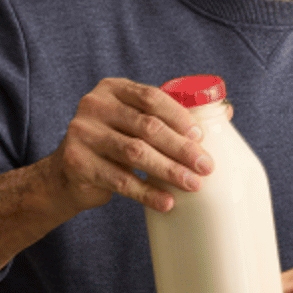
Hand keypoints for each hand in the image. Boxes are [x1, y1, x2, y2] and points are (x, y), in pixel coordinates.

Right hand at [0, 78, 211, 283]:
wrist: (65, 175)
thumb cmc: (112, 145)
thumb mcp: (134, 123)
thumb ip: (171, 115)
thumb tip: (226, 111)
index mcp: (111, 89)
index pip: (150, 97)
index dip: (179, 116)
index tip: (202, 136)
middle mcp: (93, 106)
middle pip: (147, 126)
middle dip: (181, 147)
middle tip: (206, 166)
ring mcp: (82, 134)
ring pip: (135, 153)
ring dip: (169, 171)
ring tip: (193, 185)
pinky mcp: (77, 163)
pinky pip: (120, 180)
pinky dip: (147, 193)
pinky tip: (166, 203)